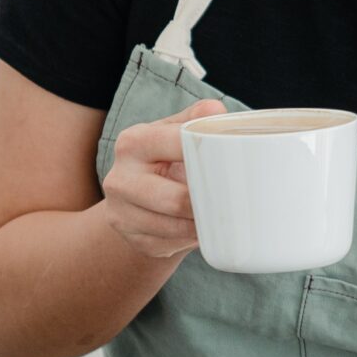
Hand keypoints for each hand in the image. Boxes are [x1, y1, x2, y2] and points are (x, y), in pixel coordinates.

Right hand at [99, 99, 223, 260]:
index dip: (209, 153)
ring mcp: (121, 213)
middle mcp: (120, 178)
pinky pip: (171, 245)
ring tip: (222, 217)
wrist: (135, 200)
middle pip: (176, 199)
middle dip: (209, 203)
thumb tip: (216, 111)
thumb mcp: (173, 133)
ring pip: (176, 228)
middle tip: (235, 201)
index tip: (235, 161)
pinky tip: (203, 230)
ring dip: (203, 225)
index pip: (177, 144)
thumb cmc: (163, 160)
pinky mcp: (132, 239)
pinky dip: (192, 239)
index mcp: (133, 142)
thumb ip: (195, 119)